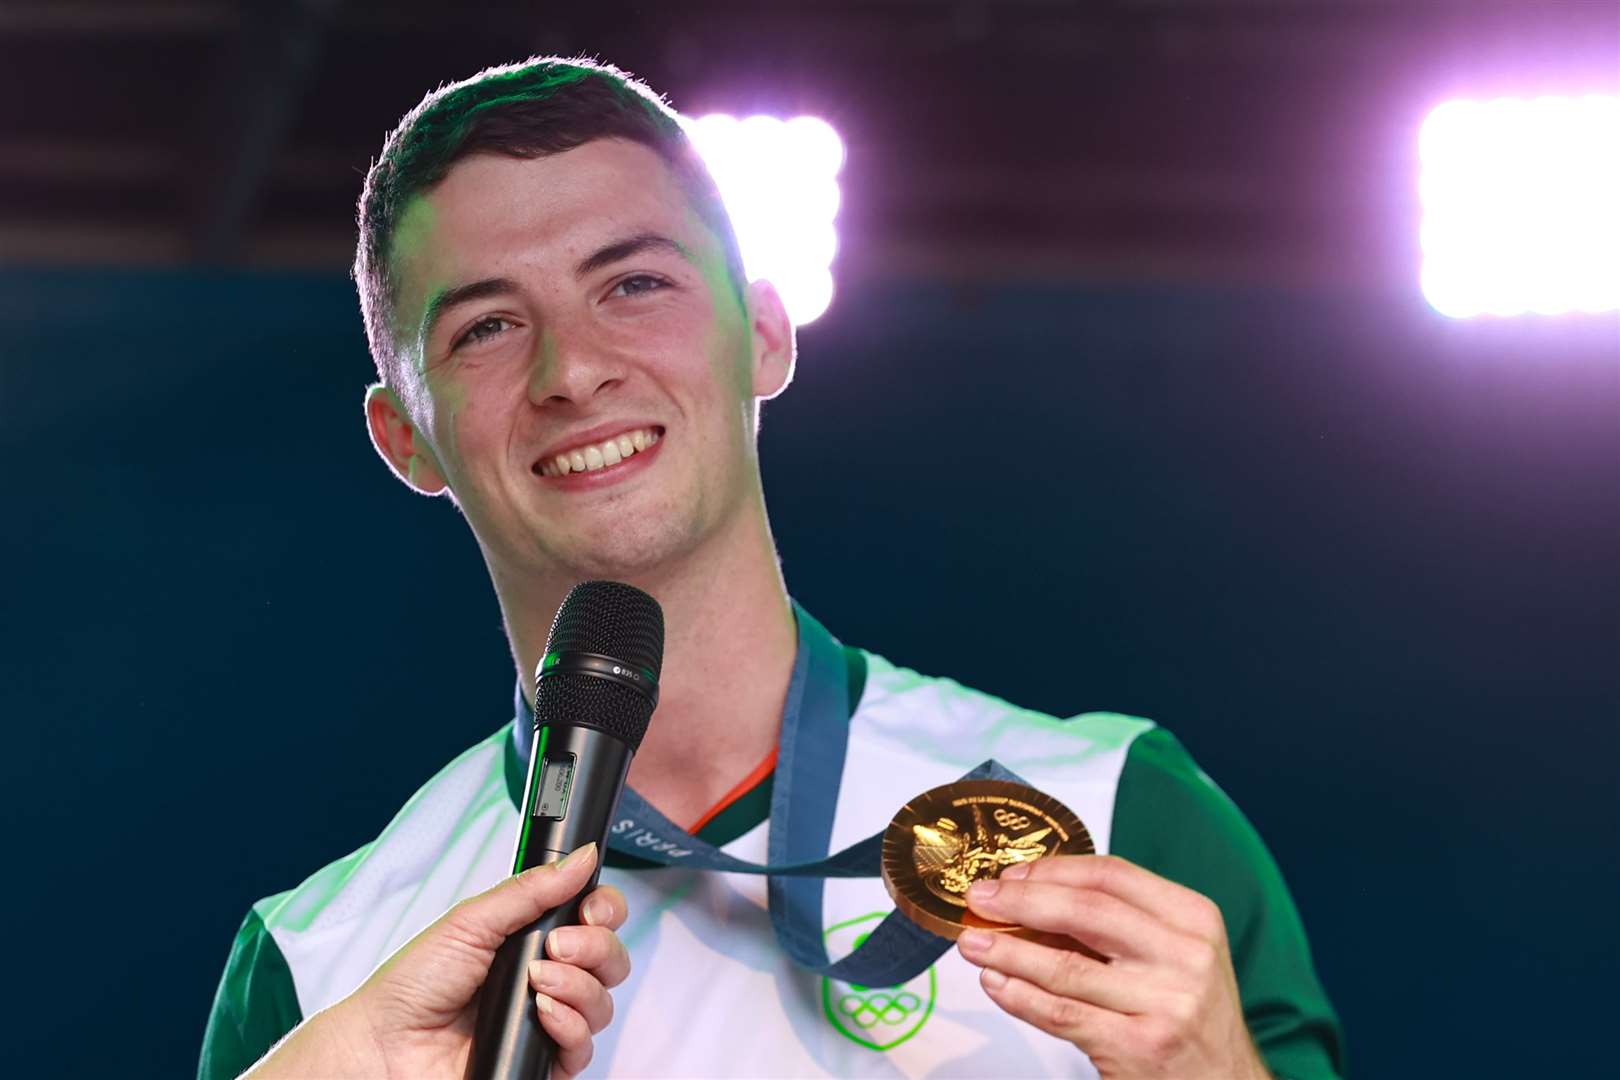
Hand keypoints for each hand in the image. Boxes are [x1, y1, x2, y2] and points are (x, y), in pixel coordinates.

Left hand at [245, 842, 629, 1079]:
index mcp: (533, 938)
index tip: (590, 908)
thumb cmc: (415, 983)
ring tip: (536, 982)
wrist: (386, 1044)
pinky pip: (585, 1048)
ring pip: (602, 1003)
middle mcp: (548, 978)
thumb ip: (533, 889)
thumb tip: (583, 856)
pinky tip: (541, 1014)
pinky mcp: (543, 1062)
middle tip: (556, 946)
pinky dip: (570, 1026)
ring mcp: (548, 1021)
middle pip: (610, 960)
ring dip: (578, 986)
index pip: (596, 920)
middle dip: (595, 947)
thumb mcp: (473, 920)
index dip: (605, 910)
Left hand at [956, 854, 1267, 1079]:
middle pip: (1086, 912)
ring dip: (1009, 950)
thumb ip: (1114, 926)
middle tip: (980, 898)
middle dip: (1022, 901)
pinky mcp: (1140, 1047)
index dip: (1053, 871)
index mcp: (1193, 919)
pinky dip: (1021, 996)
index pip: (1112, 876)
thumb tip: (1028, 898)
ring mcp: (1166, 1004)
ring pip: (1067, 966)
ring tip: (972, 942)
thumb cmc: (1189, 1016)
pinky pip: (1063, 1014)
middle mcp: (1186, 957)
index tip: (1011, 875)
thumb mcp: (1171, 957)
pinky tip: (996, 982)